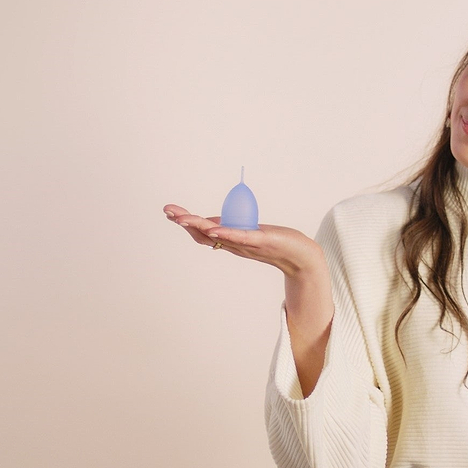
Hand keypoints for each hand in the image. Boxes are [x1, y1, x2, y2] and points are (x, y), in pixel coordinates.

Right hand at [162, 204, 323, 276]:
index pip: (201, 230)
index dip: (184, 221)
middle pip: (203, 233)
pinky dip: (226, 233)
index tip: (169, 211)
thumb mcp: (248, 233)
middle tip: (168, 211)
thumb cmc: (276, 243)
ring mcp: (245, 244)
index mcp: (228, 239)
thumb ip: (231, 228)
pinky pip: (240, 237)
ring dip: (199, 226)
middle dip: (184, 221)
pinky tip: (214, 229)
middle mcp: (232, 243)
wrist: (300, 257)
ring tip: (182, 218)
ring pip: (217, 235)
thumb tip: (213, 222)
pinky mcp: (260, 242)